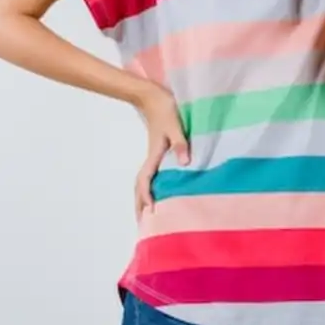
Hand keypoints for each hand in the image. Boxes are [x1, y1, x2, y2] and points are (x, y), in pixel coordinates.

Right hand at [133, 85, 189, 220]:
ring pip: (144, 183)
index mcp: (154, 156)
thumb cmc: (166, 110)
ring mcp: (154, 158)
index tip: (151, 212)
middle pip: (140, 188)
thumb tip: (185, 163)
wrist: (154, 97)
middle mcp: (151, 160)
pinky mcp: (158, 154)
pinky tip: (159, 195)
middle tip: (144, 226)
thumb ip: (181, 143)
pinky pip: (151, 177)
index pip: (146, 181)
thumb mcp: (176, 126)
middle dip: (140, 206)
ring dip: (143, 200)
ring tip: (148, 217)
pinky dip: (150, 189)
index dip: (147, 197)